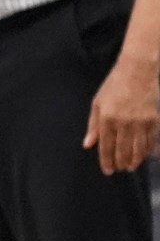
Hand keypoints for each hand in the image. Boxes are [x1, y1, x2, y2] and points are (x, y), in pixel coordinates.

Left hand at [84, 57, 159, 174]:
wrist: (137, 70)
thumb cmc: (114, 85)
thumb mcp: (97, 103)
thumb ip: (93, 126)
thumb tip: (88, 144)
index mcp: (107, 119)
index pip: (106, 147)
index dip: (107, 161)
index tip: (108, 171)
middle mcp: (123, 123)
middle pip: (123, 150)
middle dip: (121, 163)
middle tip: (121, 169)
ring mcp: (140, 121)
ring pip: (139, 148)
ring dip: (135, 160)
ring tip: (132, 166)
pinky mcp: (153, 119)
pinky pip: (152, 139)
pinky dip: (149, 149)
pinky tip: (147, 155)